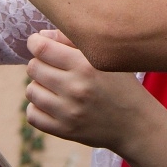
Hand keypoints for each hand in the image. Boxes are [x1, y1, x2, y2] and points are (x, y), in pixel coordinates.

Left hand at [25, 30, 158, 152]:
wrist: (135, 123)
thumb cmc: (120, 84)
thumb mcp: (105, 57)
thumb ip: (72, 40)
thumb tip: (41, 36)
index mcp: (86, 65)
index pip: (41, 49)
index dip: (35, 42)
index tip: (38, 43)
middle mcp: (76, 88)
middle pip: (33, 68)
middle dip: (39, 63)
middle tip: (52, 65)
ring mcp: (69, 112)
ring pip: (31, 91)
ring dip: (39, 85)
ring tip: (54, 85)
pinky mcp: (64, 130)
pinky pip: (32, 115)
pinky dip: (37, 107)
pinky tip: (51, 102)